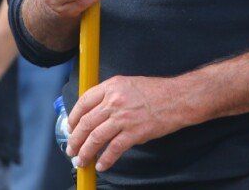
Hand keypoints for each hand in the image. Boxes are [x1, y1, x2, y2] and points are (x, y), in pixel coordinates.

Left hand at [66, 75, 185, 171]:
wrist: (177, 98)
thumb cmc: (156, 91)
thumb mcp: (128, 84)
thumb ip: (110, 94)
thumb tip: (95, 112)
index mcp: (111, 86)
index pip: (84, 102)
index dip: (73, 117)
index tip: (70, 127)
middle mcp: (114, 101)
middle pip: (86, 123)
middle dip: (75, 139)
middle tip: (71, 149)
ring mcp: (124, 118)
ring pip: (96, 137)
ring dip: (86, 152)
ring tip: (81, 160)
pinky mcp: (135, 133)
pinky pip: (114, 149)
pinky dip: (105, 160)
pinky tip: (101, 165)